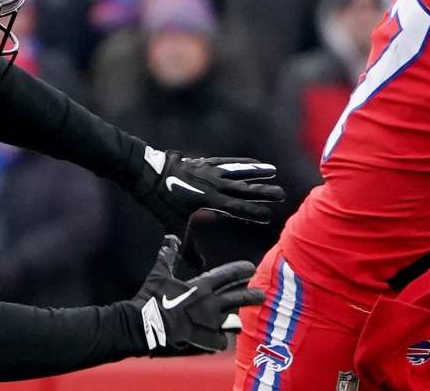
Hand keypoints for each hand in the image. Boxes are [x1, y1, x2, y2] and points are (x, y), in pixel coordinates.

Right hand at [132, 236, 263, 354]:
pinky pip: (219, 342)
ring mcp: (209, 324)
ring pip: (232, 323)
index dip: (240, 271)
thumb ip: (167, 256)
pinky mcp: (204, 341)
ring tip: (240, 322)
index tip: (251, 267)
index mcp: (201, 287)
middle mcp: (210, 304)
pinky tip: (217, 341)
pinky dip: (218, 341)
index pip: (227, 275)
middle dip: (251, 295)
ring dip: (235, 322)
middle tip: (262, 295)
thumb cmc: (150, 299)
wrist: (143, 327)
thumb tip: (170, 238)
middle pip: (237, 298)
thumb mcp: (159, 274)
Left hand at [135, 150, 284, 235]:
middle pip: (243, 188)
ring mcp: (210, 171)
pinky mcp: (206, 162)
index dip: (252, 212)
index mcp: (208, 200)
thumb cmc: (161, 200)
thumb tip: (198, 267)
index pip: (235, 208)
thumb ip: (188, 246)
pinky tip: (253, 162)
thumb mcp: (174, 225)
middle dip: (262, 192)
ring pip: (239, 172)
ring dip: (256, 172)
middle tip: (281, 194)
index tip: (268, 217)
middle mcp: (213, 184)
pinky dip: (242, 163)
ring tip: (273, 171)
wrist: (147, 172)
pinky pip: (229, 162)